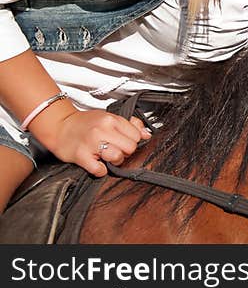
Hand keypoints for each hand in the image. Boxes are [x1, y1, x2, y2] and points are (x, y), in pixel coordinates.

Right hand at [37, 109, 151, 177]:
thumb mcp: (109, 117)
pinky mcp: (80, 156)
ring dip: (115, 161)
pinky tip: (97, 164)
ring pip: (117, 157)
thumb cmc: (86, 123)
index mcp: (111, 120)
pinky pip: (99, 170)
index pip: (136, 135)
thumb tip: (147, 134)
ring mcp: (91, 143)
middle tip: (115, 150)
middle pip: (130, 148)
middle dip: (125, 152)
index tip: (124, 142)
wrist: (60, 126)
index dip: (132, 141)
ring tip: (107, 157)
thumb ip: (130, 124)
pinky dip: (100, 170)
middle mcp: (102, 130)